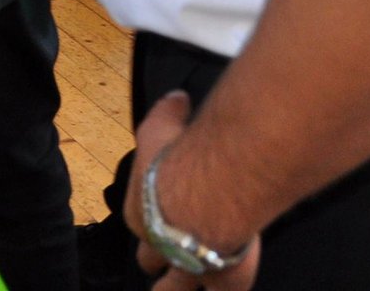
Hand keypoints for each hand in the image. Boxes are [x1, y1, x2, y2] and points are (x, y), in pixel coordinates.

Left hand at [127, 92, 262, 290]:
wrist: (211, 189)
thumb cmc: (180, 156)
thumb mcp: (161, 126)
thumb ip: (168, 113)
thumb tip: (177, 98)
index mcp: (139, 212)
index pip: (139, 219)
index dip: (150, 215)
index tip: (160, 210)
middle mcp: (160, 245)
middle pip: (150, 260)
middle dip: (154, 261)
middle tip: (156, 264)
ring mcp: (191, 266)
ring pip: (176, 289)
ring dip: (177, 288)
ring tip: (177, 289)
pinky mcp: (226, 278)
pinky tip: (231, 288)